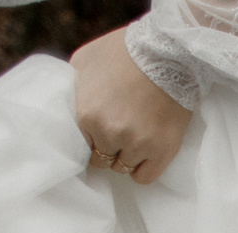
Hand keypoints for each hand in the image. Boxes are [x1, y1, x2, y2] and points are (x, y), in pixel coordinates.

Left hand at [73, 28, 190, 185]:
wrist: (169, 51)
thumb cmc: (125, 51)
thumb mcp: (84, 60)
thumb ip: (74, 88)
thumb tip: (68, 104)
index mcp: (87, 114)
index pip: (81, 145)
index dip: (90, 138)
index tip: (98, 131)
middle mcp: (111, 134)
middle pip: (102, 160)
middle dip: (107, 148)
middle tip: (117, 134)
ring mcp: (138, 144)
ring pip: (123, 168)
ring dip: (125, 157)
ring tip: (133, 140)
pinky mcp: (162, 150)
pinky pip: (145, 177)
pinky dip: (142, 168)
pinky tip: (144, 155)